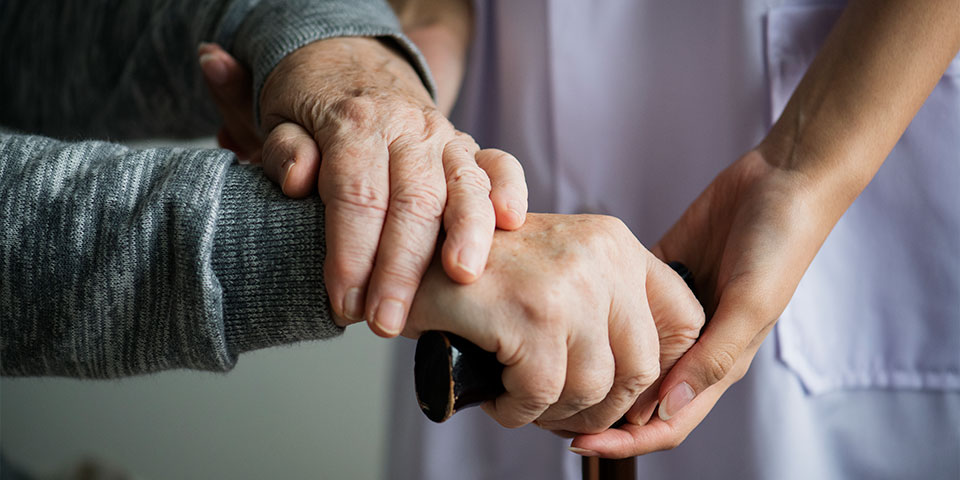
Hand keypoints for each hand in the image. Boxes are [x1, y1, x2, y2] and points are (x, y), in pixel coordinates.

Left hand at [198, 40, 527, 336]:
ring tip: (461, 278)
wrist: (350, 61)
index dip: (351, 255)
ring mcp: (444, 136)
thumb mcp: (280, 118)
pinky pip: (499, 164)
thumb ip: (286, 150)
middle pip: (412, 201)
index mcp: (355, 123)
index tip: (344, 304)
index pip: (357, 195)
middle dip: (401, 267)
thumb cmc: (312, 105)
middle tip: (387, 321)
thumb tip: (300, 180)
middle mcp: (407, 128)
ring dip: (466, 234)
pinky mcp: (469, 146)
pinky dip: (509, 190)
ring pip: (463, 185)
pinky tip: (511, 222)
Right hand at [403, 213, 703, 432]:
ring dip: (554, 411)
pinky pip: (541, 395)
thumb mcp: (559, 271)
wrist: (407, 256)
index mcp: (615, 243)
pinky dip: (517, 411)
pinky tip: (498, 397)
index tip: (626, 394)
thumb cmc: (482, 275)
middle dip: (602, 407)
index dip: (663, 371)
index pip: (683, 319)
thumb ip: (608, 307)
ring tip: (521, 400)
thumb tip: (651, 386)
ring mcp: (568, 284)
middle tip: (562, 413)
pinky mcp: (530, 315)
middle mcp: (601, 257)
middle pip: (641, 368)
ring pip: (592, 388)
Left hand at [571, 150, 834, 457]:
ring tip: (550, 367)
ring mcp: (673, 312)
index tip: (578, 444)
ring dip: (595, 367)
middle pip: (639, 397)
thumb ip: (713, 357)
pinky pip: (622, 305)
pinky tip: (569, 316)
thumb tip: (668, 407)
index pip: (667, 421)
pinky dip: (598, 317)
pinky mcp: (660, 276)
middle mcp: (693, 345)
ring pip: (626, 355)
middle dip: (599, 412)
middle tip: (550, 410)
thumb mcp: (750, 304)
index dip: (625, 441)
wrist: (783, 180)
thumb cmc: (780, 244)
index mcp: (719, 362)